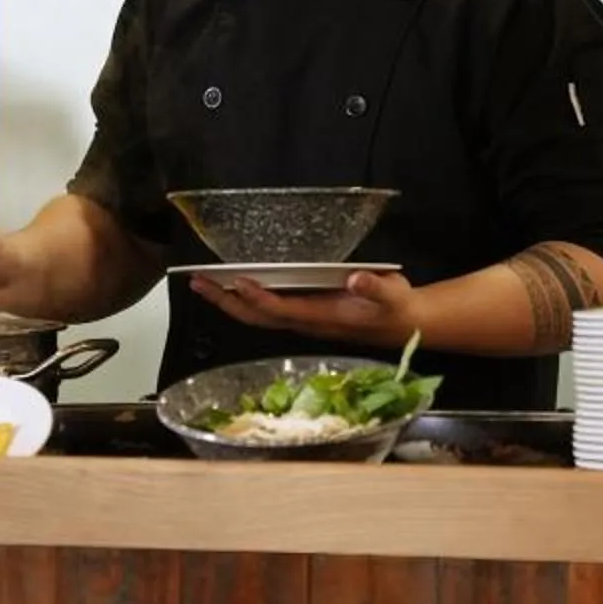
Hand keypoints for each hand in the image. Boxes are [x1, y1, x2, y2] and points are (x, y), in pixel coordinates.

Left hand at [190, 268, 425, 349]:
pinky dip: (244, 301)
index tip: (238, 281)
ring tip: (204, 284)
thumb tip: (357, 278)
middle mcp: (307, 322)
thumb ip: (376, 287)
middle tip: (198, 282)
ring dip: (229, 303)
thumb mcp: (393, 294)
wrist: (404, 325)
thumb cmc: (396, 307)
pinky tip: (233, 289)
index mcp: (323, 316)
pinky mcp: (305, 316)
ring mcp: (304, 321)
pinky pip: (267, 312)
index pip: (283, 309)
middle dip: (227, 302)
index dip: (259, 298)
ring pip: (258, 317)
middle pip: (258, 318)